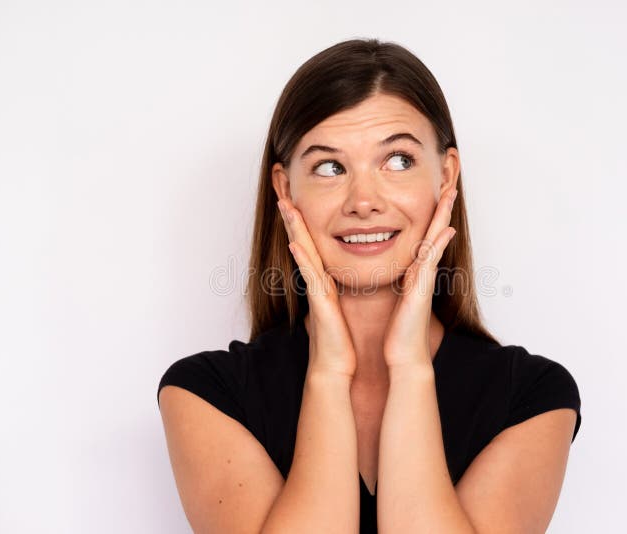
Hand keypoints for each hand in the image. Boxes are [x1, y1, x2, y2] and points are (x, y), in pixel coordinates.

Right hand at [277, 198, 357, 378]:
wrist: (335, 365)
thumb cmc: (340, 339)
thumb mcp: (342, 306)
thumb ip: (341, 289)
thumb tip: (343, 276)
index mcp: (324, 280)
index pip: (313, 243)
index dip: (304, 221)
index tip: (298, 198)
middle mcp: (316, 281)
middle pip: (302, 240)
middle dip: (293, 216)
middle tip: (283, 190)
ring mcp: (315, 290)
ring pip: (302, 252)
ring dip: (294, 230)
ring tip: (286, 206)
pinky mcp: (319, 303)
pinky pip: (310, 277)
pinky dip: (303, 260)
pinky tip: (296, 245)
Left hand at [382, 188, 457, 367]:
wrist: (404, 352)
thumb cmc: (398, 329)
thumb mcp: (396, 299)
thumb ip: (399, 284)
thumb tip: (400, 274)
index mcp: (414, 271)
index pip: (424, 237)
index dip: (430, 216)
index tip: (435, 195)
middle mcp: (423, 271)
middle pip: (435, 232)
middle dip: (442, 209)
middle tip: (450, 184)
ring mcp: (425, 278)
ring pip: (436, 240)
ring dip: (443, 217)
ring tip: (450, 195)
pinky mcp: (422, 287)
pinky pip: (431, 260)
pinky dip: (439, 244)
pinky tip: (446, 229)